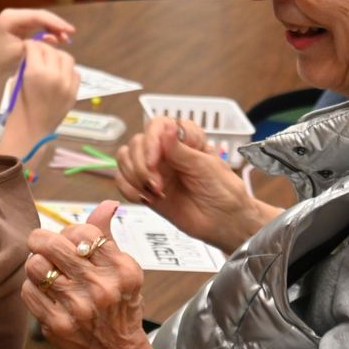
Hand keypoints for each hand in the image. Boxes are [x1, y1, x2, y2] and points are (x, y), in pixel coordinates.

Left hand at [0, 9, 74, 79]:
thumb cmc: (5, 61)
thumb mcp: (23, 51)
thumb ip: (39, 42)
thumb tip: (54, 37)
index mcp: (10, 18)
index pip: (37, 16)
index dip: (55, 22)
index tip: (69, 30)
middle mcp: (13, 14)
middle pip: (40, 16)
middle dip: (57, 24)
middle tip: (71, 33)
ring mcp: (17, 18)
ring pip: (41, 20)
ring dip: (54, 28)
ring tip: (65, 39)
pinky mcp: (21, 24)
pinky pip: (39, 24)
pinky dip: (49, 31)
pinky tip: (57, 39)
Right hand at [0, 41, 79, 157]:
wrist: (32, 129)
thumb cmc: (19, 106)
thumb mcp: (17, 82)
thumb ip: (26, 65)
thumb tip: (32, 51)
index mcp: (35, 73)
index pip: (35, 47)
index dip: (30, 45)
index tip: (28, 47)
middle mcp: (54, 76)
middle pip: (51, 50)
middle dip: (43, 48)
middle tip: (38, 52)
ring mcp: (67, 84)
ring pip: (66, 58)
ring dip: (57, 56)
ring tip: (50, 61)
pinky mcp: (74, 92)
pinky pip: (75, 72)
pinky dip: (67, 70)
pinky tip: (59, 74)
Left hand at [21, 202, 169, 348]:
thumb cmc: (119, 307)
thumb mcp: (124, 271)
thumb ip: (108, 236)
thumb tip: (107, 204)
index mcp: (122, 269)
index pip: (82, 231)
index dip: (68, 230)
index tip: (67, 239)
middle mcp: (102, 287)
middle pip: (53, 244)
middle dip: (40, 238)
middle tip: (39, 242)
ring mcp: (79, 308)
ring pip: (35, 265)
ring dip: (35, 265)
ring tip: (44, 270)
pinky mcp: (58, 325)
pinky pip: (28, 291)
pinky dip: (32, 288)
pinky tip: (44, 293)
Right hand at [115, 118, 278, 253]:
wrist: (225, 223)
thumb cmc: (224, 193)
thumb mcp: (207, 168)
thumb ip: (182, 151)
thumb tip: (166, 129)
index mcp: (184, 139)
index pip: (157, 125)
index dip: (151, 140)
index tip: (154, 161)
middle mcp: (166, 151)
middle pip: (136, 143)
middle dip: (141, 164)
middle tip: (156, 184)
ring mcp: (154, 170)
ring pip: (125, 159)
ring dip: (134, 176)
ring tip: (154, 192)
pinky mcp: (146, 189)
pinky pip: (122, 182)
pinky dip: (129, 190)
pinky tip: (147, 199)